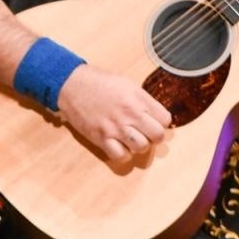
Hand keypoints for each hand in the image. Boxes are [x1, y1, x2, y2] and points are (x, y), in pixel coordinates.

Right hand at [56, 63, 172, 160]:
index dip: (161, 122)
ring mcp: (116, 128)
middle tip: (145, 132)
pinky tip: (119, 145)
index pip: (165, 119)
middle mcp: (130, 114)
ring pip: (142, 148)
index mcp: (138, 99)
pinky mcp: (101, 138)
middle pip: (157, 136)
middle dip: (154, 136)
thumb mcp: (127, 84)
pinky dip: (123, 154)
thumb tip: (154, 115)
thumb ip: (142, 100)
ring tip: (131, 139)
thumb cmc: (99, 82)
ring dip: (139, 145)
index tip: (153, 121)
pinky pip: (121, 156)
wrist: (72, 85)